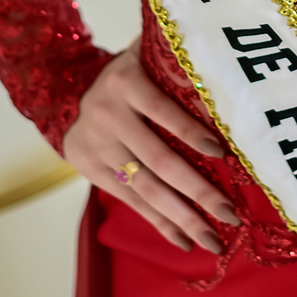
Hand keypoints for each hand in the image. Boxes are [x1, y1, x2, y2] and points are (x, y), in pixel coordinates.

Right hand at [62, 44, 239, 253]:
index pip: (162, 110)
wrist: (65, 98)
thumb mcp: (142, 55)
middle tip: (231, 214)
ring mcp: (100, 149)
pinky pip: (133, 202)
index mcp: (126, 84)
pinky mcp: (93, 173)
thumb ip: (172, 57)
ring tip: (213, 240)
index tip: (221, 152)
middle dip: (197, 190)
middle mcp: (110, 117)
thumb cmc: (126, 75)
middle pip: (159, 159)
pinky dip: (160, 223)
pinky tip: (185, 241)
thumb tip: (218, 69)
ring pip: (146, 188)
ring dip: (182, 217)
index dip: (190, 131)